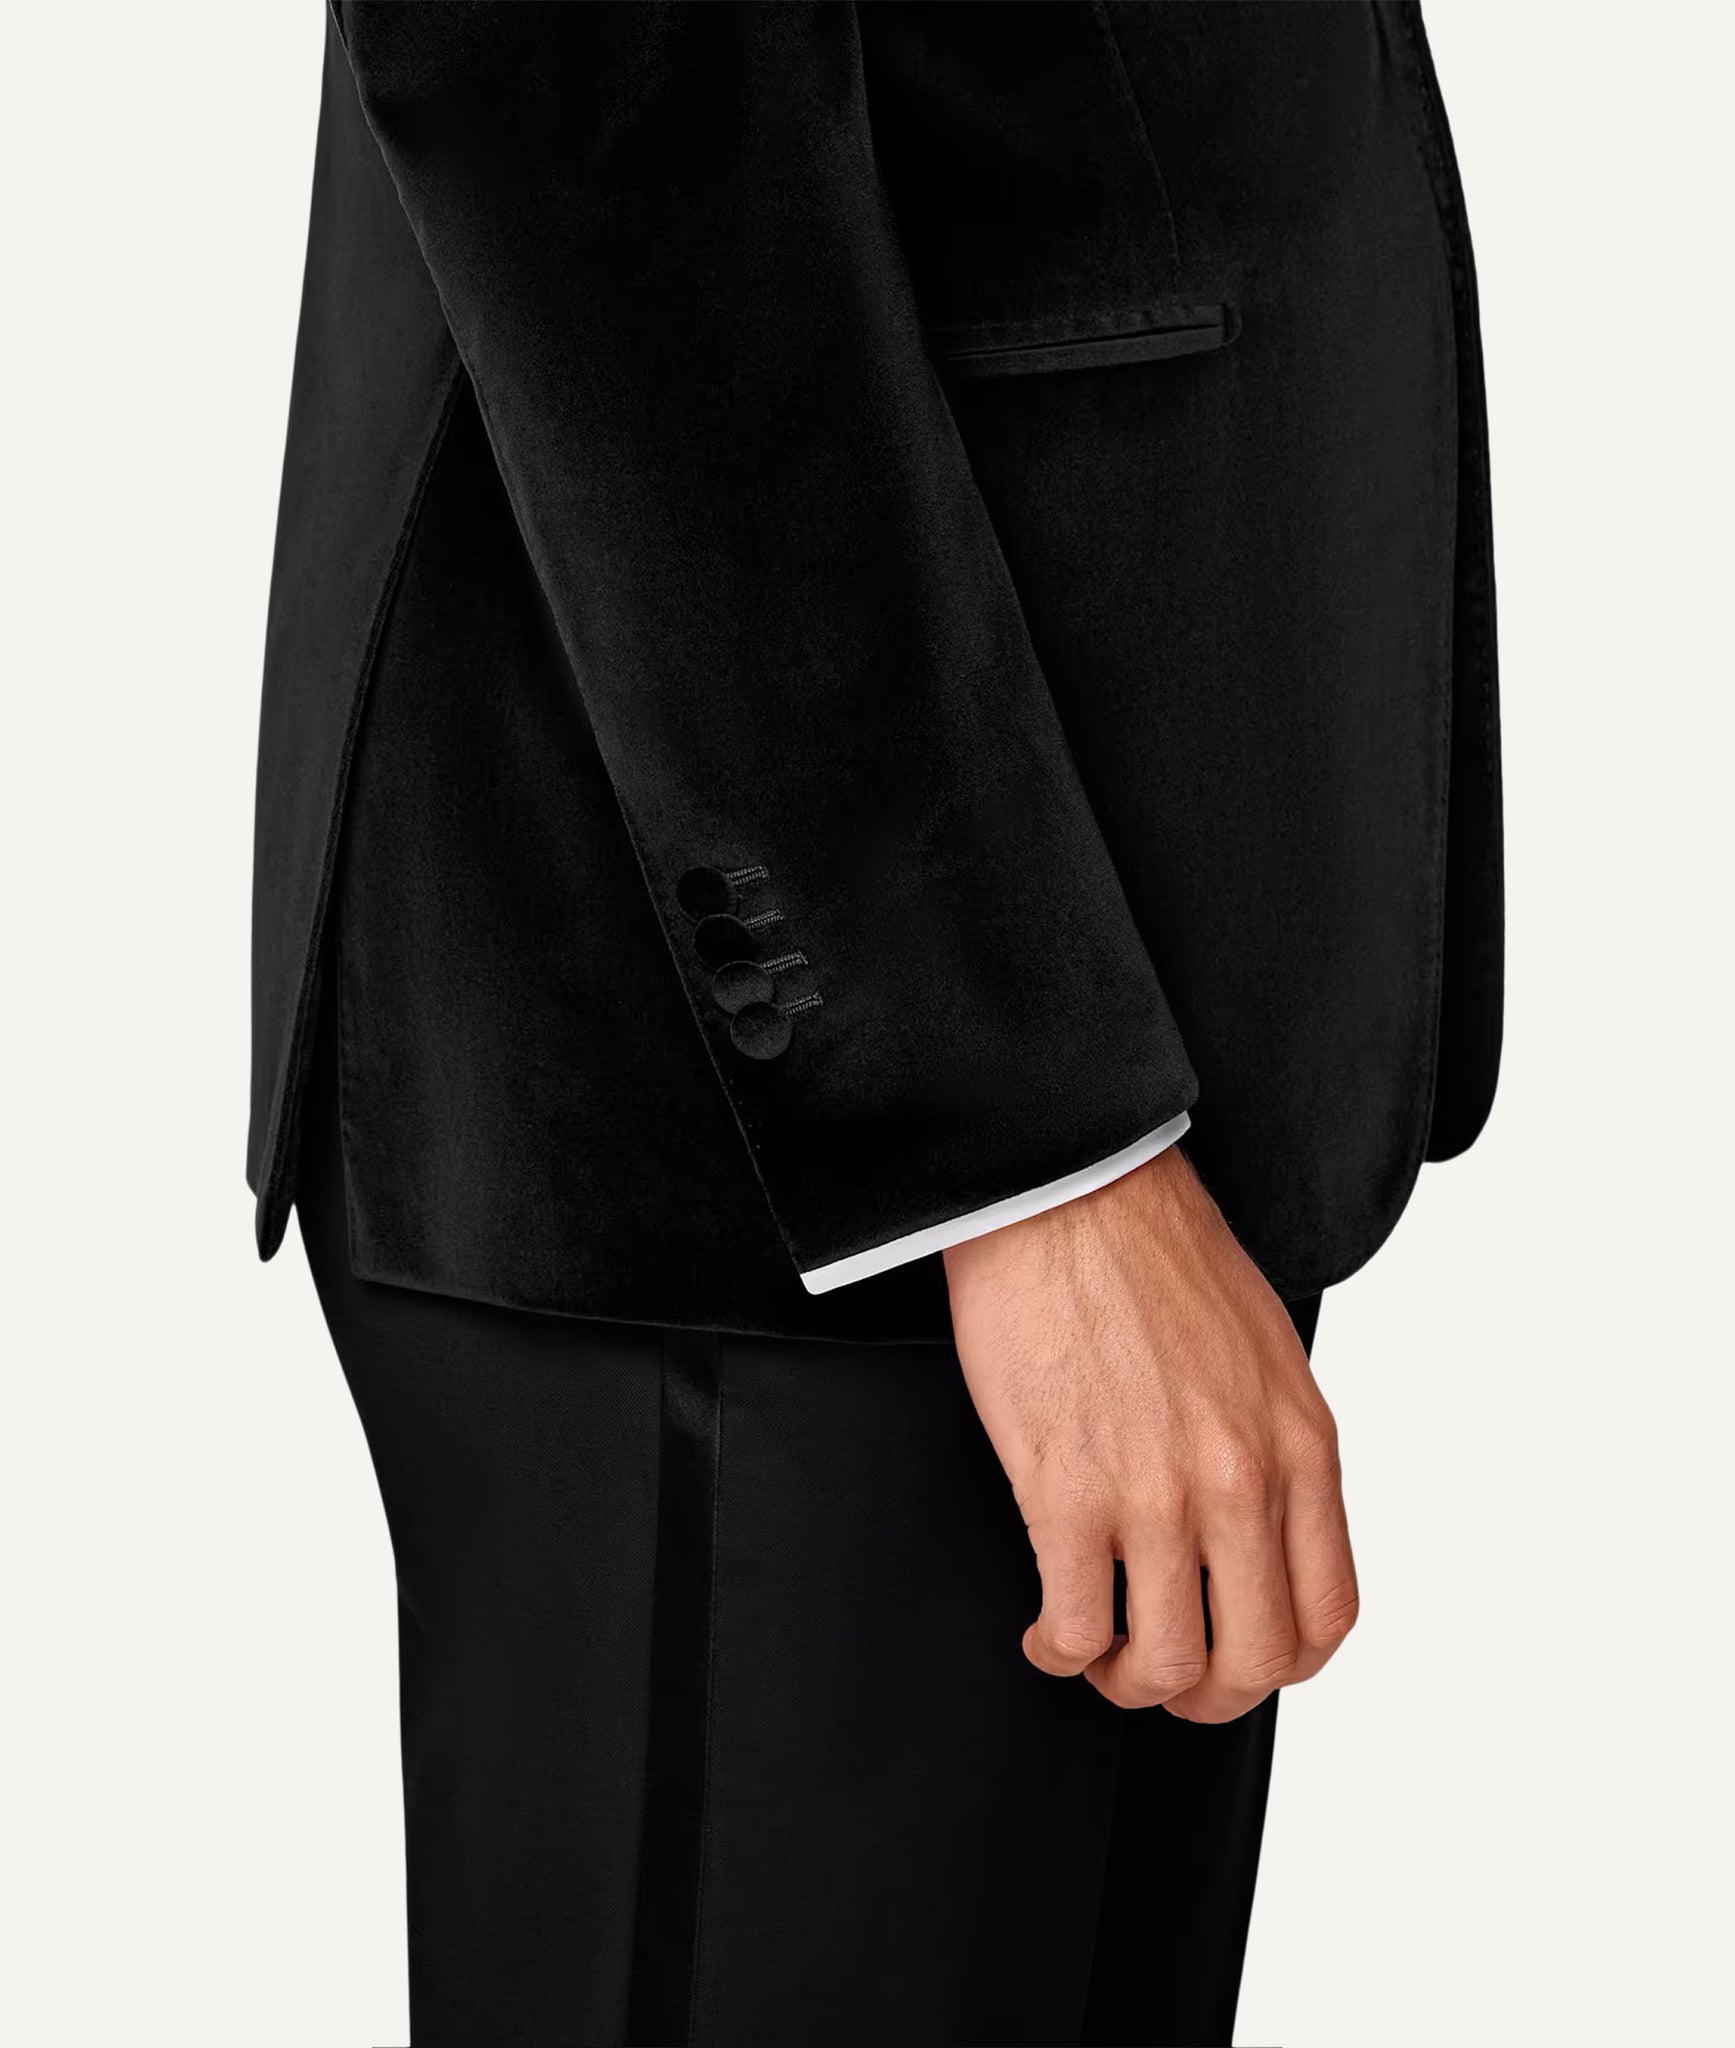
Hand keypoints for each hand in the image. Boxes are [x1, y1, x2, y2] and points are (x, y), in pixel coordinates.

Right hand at [942, 1144, 1357, 1719]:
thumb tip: (1259, 1526)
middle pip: (1253, 1663)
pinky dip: (1059, 1650)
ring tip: (1095, 1650)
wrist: (1067, 1192)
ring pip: (1164, 1665)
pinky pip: (1076, 1628)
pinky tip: (1046, 1629)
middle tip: (1163, 1676)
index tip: (1240, 1655)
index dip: (1282, 1662)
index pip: (1329, 1614)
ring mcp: (1156, 1495)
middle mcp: (1242, 1481)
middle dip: (1206, 1694)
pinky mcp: (1066, 1494)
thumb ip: (1274, 1446)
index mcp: (1300, 1444)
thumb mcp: (1263, 1352)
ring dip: (1126, 1681)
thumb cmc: (1153, 1253)